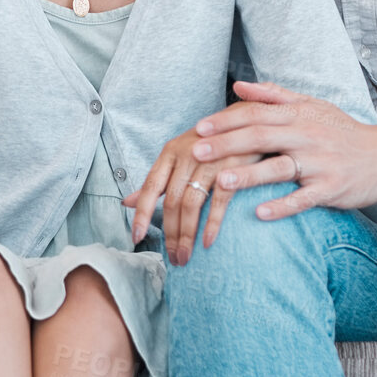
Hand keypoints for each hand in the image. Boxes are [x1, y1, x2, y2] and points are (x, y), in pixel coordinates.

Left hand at [123, 130, 260, 264]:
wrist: (249, 119)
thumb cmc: (211, 142)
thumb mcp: (180, 156)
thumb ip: (157, 180)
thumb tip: (127, 203)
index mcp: (170, 152)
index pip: (150, 187)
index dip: (141, 214)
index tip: (136, 237)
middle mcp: (187, 155)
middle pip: (171, 201)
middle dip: (169, 234)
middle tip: (171, 258)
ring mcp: (209, 161)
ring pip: (191, 205)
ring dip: (187, 235)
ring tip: (185, 256)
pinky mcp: (232, 168)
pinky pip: (218, 202)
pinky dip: (212, 224)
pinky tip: (208, 242)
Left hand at [191, 81, 376, 221]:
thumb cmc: (342, 131)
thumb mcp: (313, 105)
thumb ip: (274, 96)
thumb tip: (238, 87)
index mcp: (300, 115)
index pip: (256, 114)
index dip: (226, 121)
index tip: (199, 128)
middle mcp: (308, 136)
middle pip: (261, 138)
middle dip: (227, 145)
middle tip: (196, 152)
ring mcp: (320, 163)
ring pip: (280, 168)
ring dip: (249, 175)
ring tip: (221, 181)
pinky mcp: (331, 188)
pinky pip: (304, 198)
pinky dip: (282, 205)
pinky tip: (259, 213)